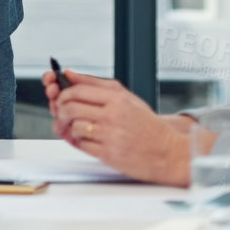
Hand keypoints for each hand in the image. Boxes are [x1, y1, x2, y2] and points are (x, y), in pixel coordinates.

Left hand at [48, 69, 200, 185]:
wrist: (168, 152)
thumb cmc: (148, 125)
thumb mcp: (126, 97)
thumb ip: (97, 84)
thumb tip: (71, 74)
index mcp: (117, 99)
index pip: (78, 90)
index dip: (64, 92)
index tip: (63, 96)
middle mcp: (113, 116)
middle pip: (72, 107)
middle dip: (61, 110)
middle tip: (62, 112)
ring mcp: (110, 136)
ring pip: (75, 126)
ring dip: (69, 127)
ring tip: (74, 127)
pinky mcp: (109, 155)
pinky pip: (82, 145)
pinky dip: (78, 142)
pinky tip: (84, 139)